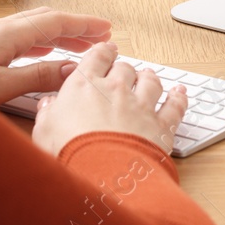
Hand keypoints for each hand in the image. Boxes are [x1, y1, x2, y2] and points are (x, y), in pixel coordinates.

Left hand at [0, 7, 110, 106]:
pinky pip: (16, 36)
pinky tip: (38, 53)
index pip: (55, 22)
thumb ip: (37, 77)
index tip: (106, 29)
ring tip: (76, 47)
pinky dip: (38, 41)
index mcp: (6, 35)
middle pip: (45, 20)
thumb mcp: (0, 88)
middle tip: (99, 37)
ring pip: (30, 27)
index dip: (83, 25)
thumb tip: (71, 70)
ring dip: (57, 34)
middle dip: (75, 27)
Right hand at [32, 41, 187, 156]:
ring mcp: (141, 106)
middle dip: (124, 68)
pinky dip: (178, 98)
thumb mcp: (44, 132)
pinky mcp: (160, 126)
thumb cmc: (70, 152)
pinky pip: (174, 106)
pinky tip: (180, 93)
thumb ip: (47, 114)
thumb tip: (47, 105)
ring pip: (151, 82)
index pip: (96, 57)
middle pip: (125, 68)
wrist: (103, 173)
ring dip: (150, 78)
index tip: (105, 51)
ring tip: (149, 76)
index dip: (102, 52)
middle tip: (123, 71)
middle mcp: (116, 89)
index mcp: (85, 85)